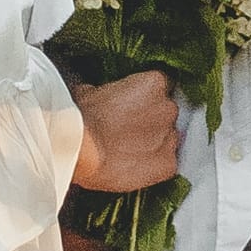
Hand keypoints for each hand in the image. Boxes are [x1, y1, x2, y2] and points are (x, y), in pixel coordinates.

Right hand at [70, 69, 183, 196]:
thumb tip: (106, 97)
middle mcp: (168, 109)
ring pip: (167, 139)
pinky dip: (154, 167)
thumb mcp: (92, 91)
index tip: (133, 107)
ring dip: (153, 144)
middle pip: (166, 114)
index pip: (159, 87)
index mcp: (154, 83)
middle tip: (127, 131)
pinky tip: (134, 167)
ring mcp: (170, 137)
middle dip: (150, 122)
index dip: (145, 99)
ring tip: (128, 151)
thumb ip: (112, 92)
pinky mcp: (167, 165)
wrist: (80, 149)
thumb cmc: (81, 119)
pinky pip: (167, 165)